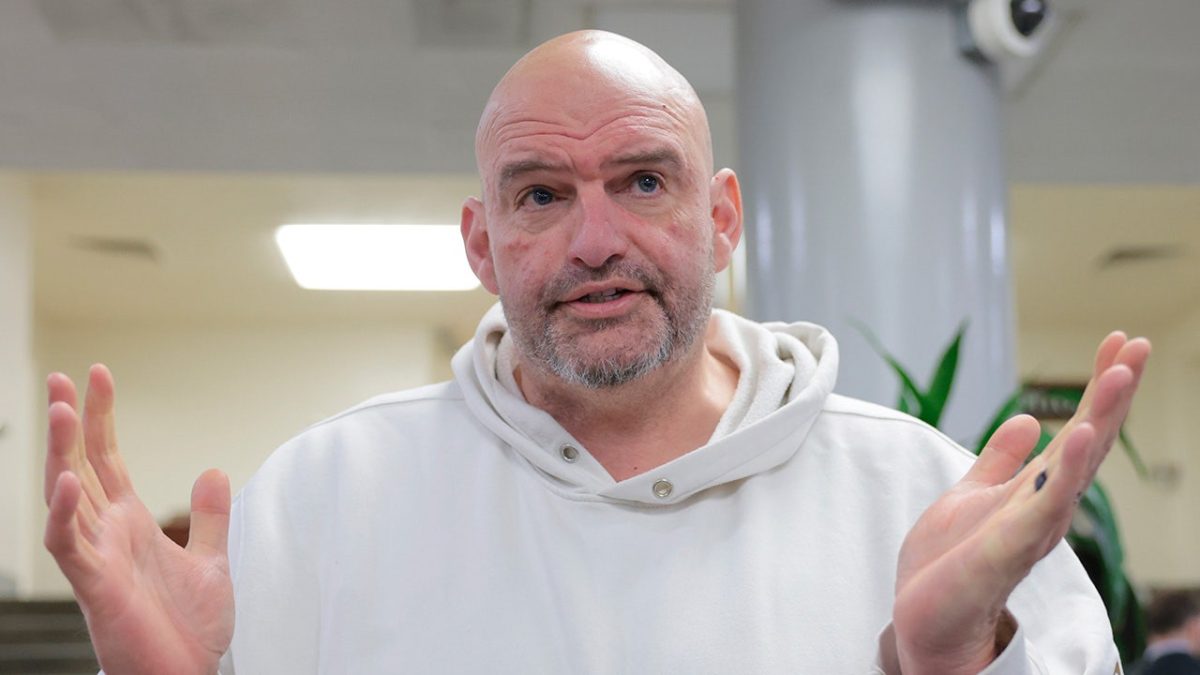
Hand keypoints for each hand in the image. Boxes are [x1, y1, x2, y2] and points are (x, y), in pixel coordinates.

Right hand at [43, 364, 233, 674]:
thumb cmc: (190, 630)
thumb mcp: (211, 560)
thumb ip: (210, 517)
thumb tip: (214, 469)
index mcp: (131, 524)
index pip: (108, 458)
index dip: (101, 418)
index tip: (98, 375)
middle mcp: (107, 535)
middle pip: (79, 466)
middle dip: (69, 423)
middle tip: (60, 377)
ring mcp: (97, 559)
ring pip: (67, 497)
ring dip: (61, 454)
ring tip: (60, 409)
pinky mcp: (96, 587)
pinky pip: (70, 546)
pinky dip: (65, 514)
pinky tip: (69, 480)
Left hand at [891, 332, 1149, 673]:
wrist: (925, 623)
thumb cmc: (950, 566)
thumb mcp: (970, 496)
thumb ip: (1000, 461)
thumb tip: (1029, 418)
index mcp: (1035, 490)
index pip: (1076, 430)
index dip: (1097, 386)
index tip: (1119, 339)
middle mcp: (1044, 508)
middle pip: (1087, 441)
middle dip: (1111, 393)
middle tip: (1137, 344)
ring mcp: (1030, 528)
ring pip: (1075, 467)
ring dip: (1099, 418)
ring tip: (1120, 374)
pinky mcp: (1006, 550)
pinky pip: (1041, 506)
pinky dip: (1064, 471)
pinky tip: (1079, 435)